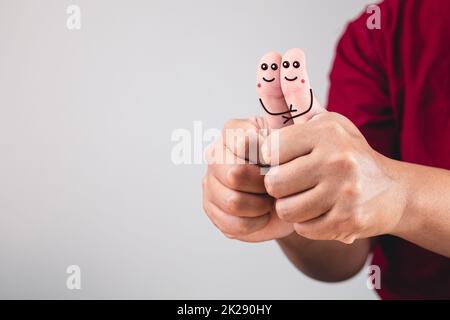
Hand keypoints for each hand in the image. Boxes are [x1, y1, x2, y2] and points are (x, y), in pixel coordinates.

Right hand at [202, 117, 293, 241]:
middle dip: (263, 185)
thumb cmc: (298, 163)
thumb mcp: (301, 133)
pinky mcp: (211, 208)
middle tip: (278, 185)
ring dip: (260, 206)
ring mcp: (210, 182)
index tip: (280, 162)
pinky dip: (255, 223)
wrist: (296, 197)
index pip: (241, 142)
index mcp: (233, 132)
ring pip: (233, 201)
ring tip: (271, 200)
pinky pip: (231, 223)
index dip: (264, 158)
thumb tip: (278, 80)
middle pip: (233, 174)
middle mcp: (216, 154)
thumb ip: (292, 105)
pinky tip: (263, 215)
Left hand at [262, 112, 406, 243]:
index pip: (270, 150)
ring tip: (306, 198)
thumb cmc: (349, 155)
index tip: (282, 161)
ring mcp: (344, 192)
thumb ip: (295, 112)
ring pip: (285, 210)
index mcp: (327, 132)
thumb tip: (258, 105)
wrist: (393, 190)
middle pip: (274, 184)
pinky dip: (307, 224)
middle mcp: (337, 159)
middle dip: (278, 187)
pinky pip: (303, 229)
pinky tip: (320, 212)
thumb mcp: (328, 125)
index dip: (271, 159)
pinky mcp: (348, 220)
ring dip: (291, 207)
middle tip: (292, 184)